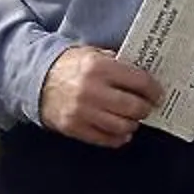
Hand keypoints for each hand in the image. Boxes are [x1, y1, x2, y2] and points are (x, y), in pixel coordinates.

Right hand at [37, 45, 161, 147]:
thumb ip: (117, 63)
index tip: (158, 94)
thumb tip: (144, 77)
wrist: (35, 79)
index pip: (139, 82)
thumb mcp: (93, 53)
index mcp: (99, 67)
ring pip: (122, 126)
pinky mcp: (75, 127)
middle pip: (134, 107)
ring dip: (132, 124)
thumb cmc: (69, 65)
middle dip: (145, 108)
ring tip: (131, 118)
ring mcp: (82, 111)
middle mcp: (92, 90)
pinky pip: (106, 139)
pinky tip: (120, 130)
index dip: (154, 90)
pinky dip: (118, 137)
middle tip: (147, 107)